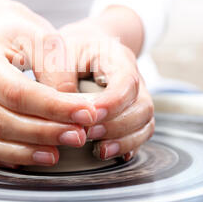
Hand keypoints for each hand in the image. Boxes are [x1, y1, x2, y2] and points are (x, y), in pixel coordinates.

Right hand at [0, 0, 97, 168]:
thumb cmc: (19, 31)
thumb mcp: (42, 37)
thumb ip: (57, 71)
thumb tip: (74, 109)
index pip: (17, 93)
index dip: (53, 108)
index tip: (87, 114)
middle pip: (3, 121)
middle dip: (45, 132)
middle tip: (80, 135)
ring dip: (29, 151)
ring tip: (62, 151)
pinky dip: (13, 157)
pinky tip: (39, 156)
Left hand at [58, 14, 154, 160]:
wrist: (81, 47)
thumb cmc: (68, 49)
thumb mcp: (57, 53)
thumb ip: (58, 78)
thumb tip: (63, 110)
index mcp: (117, 57)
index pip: (127, 82)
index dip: (113, 103)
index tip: (91, 116)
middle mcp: (134, 78)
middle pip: (143, 106)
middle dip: (117, 126)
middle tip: (87, 135)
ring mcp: (135, 98)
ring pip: (145, 123)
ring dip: (123, 140)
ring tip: (97, 150)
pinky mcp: (131, 114)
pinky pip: (140, 134)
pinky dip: (126, 147)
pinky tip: (107, 154)